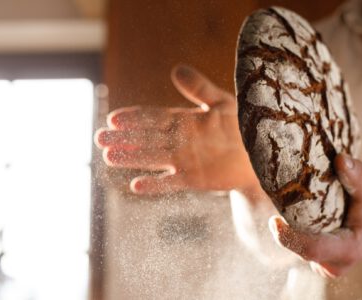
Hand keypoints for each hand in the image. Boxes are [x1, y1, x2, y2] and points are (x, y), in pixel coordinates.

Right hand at [94, 64, 257, 193]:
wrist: (261, 154)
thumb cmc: (244, 125)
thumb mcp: (222, 102)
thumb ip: (199, 88)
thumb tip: (176, 69)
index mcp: (184, 120)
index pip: (153, 117)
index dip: (134, 118)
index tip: (114, 117)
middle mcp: (180, 140)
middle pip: (146, 138)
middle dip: (124, 138)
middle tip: (99, 138)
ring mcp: (185, 160)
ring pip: (152, 158)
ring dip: (132, 158)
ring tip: (108, 156)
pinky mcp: (194, 178)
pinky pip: (171, 182)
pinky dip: (155, 185)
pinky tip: (136, 186)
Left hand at [268, 153, 361, 277]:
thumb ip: (357, 175)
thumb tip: (340, 158)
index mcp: (348, 250)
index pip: (313, 249)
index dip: (290, 238)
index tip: (274, 221)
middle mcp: (334, 264)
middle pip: (300, 248)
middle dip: (286, 228)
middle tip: (278, 200)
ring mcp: (325, 267)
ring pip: (298, 248)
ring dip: (290, 228)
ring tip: (287, 204)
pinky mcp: (318, 263)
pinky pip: (299, 248)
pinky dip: (295, 232)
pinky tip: (297, 215)